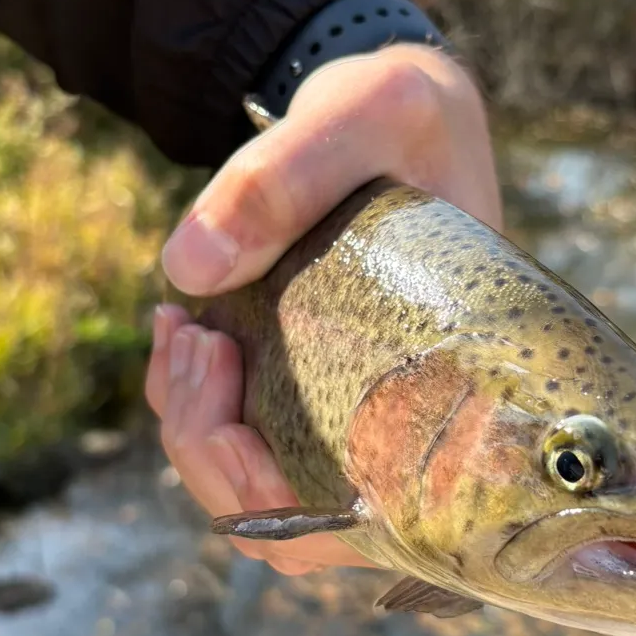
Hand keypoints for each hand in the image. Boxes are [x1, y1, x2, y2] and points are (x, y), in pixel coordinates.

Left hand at [145, 43, 501, 574]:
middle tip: (191, 342)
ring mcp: (363, 417)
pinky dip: (200, 407)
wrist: (407, 109)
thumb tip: (185, 271)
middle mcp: (412, 427)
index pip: (373, 517)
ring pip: (267, 499)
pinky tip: (182, 330)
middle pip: (298, 525)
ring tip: (180, 333)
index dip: (274, 493)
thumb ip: (285, 175)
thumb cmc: (407, 114)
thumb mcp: (363, 113)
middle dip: (213, 456)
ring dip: (198, 433)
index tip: (221, 362)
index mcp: (455, 388)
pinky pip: (254, 446)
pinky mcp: (323, 395)